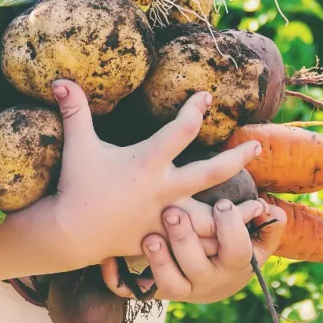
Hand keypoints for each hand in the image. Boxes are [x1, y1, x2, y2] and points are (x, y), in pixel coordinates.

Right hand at [42, 79, 261, 268]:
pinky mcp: (164, 239)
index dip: (195, 109)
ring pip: (212, 216)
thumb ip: (74, 111)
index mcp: (147, 162)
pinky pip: (197, 243)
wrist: (71, 233)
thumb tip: (60, 79)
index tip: (207, 97)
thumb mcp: (78, 145)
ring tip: (262, 206)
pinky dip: (217, 242)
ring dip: (238, 211)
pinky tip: (235, 239)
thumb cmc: (76, 185)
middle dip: (237, 157)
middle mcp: (163, 189)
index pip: (181, 130)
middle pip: (211, 172)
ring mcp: (166, 217)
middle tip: (257, 145)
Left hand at [101, 199, 287, 303]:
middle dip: (186, 241)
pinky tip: (106, 259)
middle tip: (173, 213)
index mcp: (232, 264)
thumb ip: (266, 226)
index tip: (221, 203)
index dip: (231, 228)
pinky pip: (129, 291)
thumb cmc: (228, 247)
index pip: (237, 250)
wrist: (207, 281)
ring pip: (168, 283)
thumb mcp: (253, 240)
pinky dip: (117, 277)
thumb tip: (272, 211)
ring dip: (158, 261)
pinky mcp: (151, 291)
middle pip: (197, 267)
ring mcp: (177, 288)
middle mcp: (205, 280)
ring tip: (149, 237)